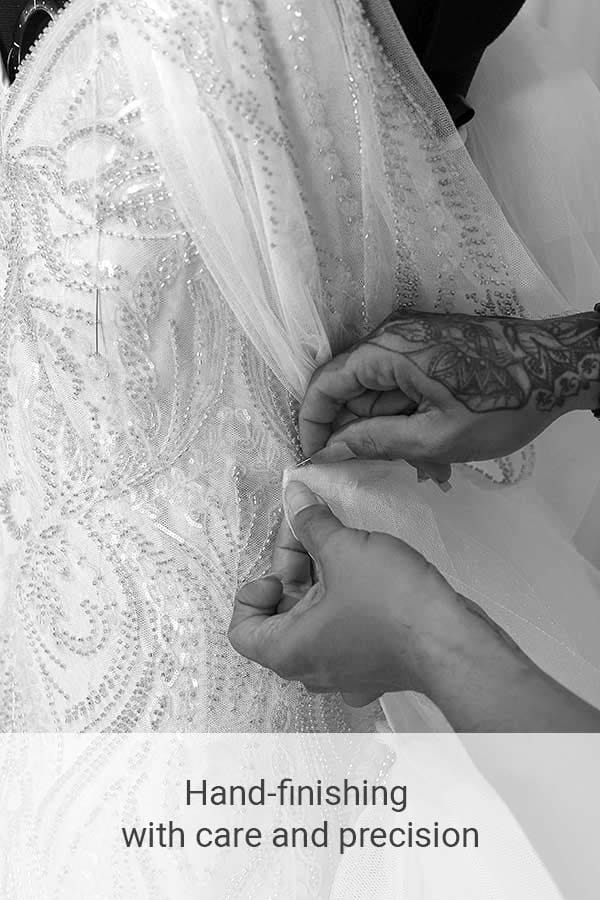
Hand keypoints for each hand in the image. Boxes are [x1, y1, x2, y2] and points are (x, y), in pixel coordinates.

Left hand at [229, 481, 463, 703]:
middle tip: (312, 533)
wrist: (453, 642)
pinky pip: (343, 631)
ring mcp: (343, 670)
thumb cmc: (391, 604)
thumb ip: (313, 523)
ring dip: (319, 581)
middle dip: (292, 570)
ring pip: (314, 622)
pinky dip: (343, 601)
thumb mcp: (344, 550)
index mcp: (288, 651)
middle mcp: (310, 668)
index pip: (241, 631)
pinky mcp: (372, 664)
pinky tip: (364, 570)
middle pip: (281, 617)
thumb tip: (294, 495)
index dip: (252, 594)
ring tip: (340, 544)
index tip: (279, 571)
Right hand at [299, 311, 599, 465]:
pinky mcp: (430, 349)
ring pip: (377, 391)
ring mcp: (413, 342)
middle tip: (366, 471)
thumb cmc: (503, 404)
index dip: (312, 423)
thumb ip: (377, 441)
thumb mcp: (437, 436)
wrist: (561, 367)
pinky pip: (400, 385)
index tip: (313, 457)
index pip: (326, 384)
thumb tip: (330, 449)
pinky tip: (429, 448)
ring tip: (417, 464)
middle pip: (349, 388)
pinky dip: (404, 416)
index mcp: (388, 352)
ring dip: (384, 429)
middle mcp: (392, 338)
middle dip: (353, 432)